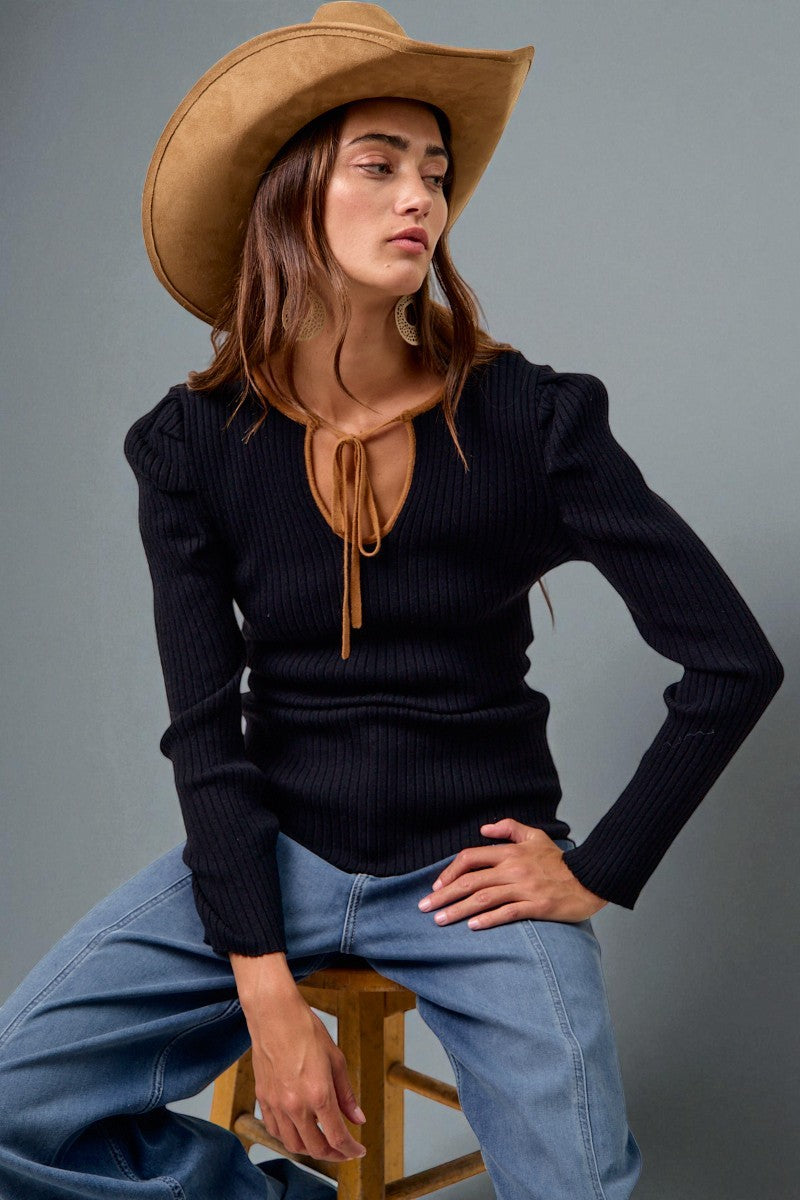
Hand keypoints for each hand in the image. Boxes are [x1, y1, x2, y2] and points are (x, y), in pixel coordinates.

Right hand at [237, 980, 366, 1161]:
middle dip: (333, 1154)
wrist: (274, 1014)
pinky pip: (275, 1130)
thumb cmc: (306, 1030)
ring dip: (310, 1149)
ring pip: (292, 1145)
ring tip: (322, 1142)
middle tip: (343, 1150)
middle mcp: (296, 1106)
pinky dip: (288, 1137)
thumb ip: (346, 1094)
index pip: (337, 1137)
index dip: (350, 1150)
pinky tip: (298, 1130)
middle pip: (315, 1148)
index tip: (358, 1151)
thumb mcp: (336, 1059)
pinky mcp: (263, 1099)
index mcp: (319, 1095)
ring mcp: (276, 1104)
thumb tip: (358, 1118)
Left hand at [416, 819, 607, 928]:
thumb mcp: (535, 835)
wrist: (590, 878)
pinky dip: (489, 919)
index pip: (470, 858)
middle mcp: (514, 869)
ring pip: (484, 898)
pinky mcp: (537, 906)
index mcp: (510, 852)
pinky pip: (508, 913)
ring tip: (440, 920)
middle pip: (471, 881)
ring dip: (459, 910)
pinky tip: (473, 926)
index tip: (436, 885)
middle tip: (425, 907)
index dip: (450, 872)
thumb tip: (484, 829)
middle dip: (444, 894)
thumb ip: (509, 828)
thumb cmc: (560, 860)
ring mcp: (525, 888)